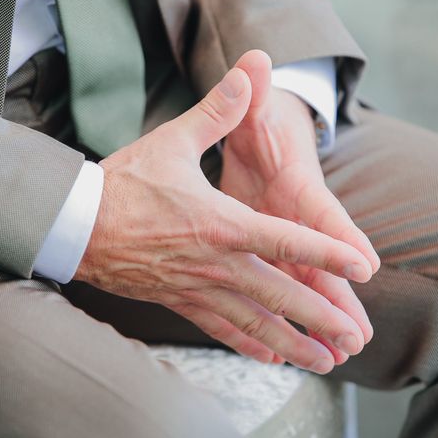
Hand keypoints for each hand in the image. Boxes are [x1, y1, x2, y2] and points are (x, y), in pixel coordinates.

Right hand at [76, 61, 373, 373]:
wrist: (75, 224)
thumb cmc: (123, 183)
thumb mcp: (171, 141)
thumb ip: (216, 112)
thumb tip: (246, 74)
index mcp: (221, 222)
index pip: (287, 241)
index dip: (328, 254)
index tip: (363, 270)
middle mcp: (215, 262)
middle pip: (278, 295)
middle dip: (321, 318)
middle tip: (353, 340)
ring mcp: (196, 286)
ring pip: (253, 322)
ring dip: (293, 343)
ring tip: (324, 363)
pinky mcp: (177, 299)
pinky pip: (220, 328)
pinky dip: (249, 344)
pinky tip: (271, 356)